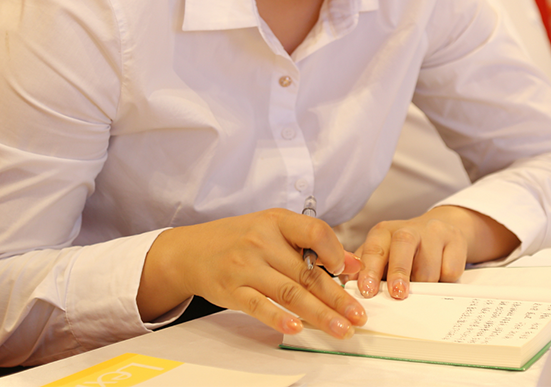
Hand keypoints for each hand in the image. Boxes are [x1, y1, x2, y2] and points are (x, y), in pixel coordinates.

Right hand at [138, 209, 366, 339]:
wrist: (191, 251)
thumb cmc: (239, 239)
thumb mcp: (274, 230)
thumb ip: (312, 245)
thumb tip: (352, 264)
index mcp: (276, 221)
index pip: (315, 231)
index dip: (335, 252)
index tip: (348, 272)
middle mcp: (261, 241)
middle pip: (306, 273)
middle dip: (337, 297)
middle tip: (359, 316)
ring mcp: (245, 267)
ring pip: (289, 293)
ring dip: (319, 314)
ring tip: (341, 329)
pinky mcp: (232, 290)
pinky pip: (259, 306)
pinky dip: (279, 318)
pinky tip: (297, 328)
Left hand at [349, 206, 518, 299]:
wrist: (442, 230)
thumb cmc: (403, 251)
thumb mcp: (381, 255)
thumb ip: (364, 270)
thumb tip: (346, 289)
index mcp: (383, 233)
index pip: (374, 248)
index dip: (369, 270)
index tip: (367, 291)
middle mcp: (407, 229)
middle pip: (403, 245)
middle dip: (399, 271)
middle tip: (397, 293)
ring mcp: (434, 232)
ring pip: (429, 264)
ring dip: (424, 284)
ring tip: (420, 291)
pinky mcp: (456, 241)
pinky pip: (451, 269)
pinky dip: (444, 281)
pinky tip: (440, 279)